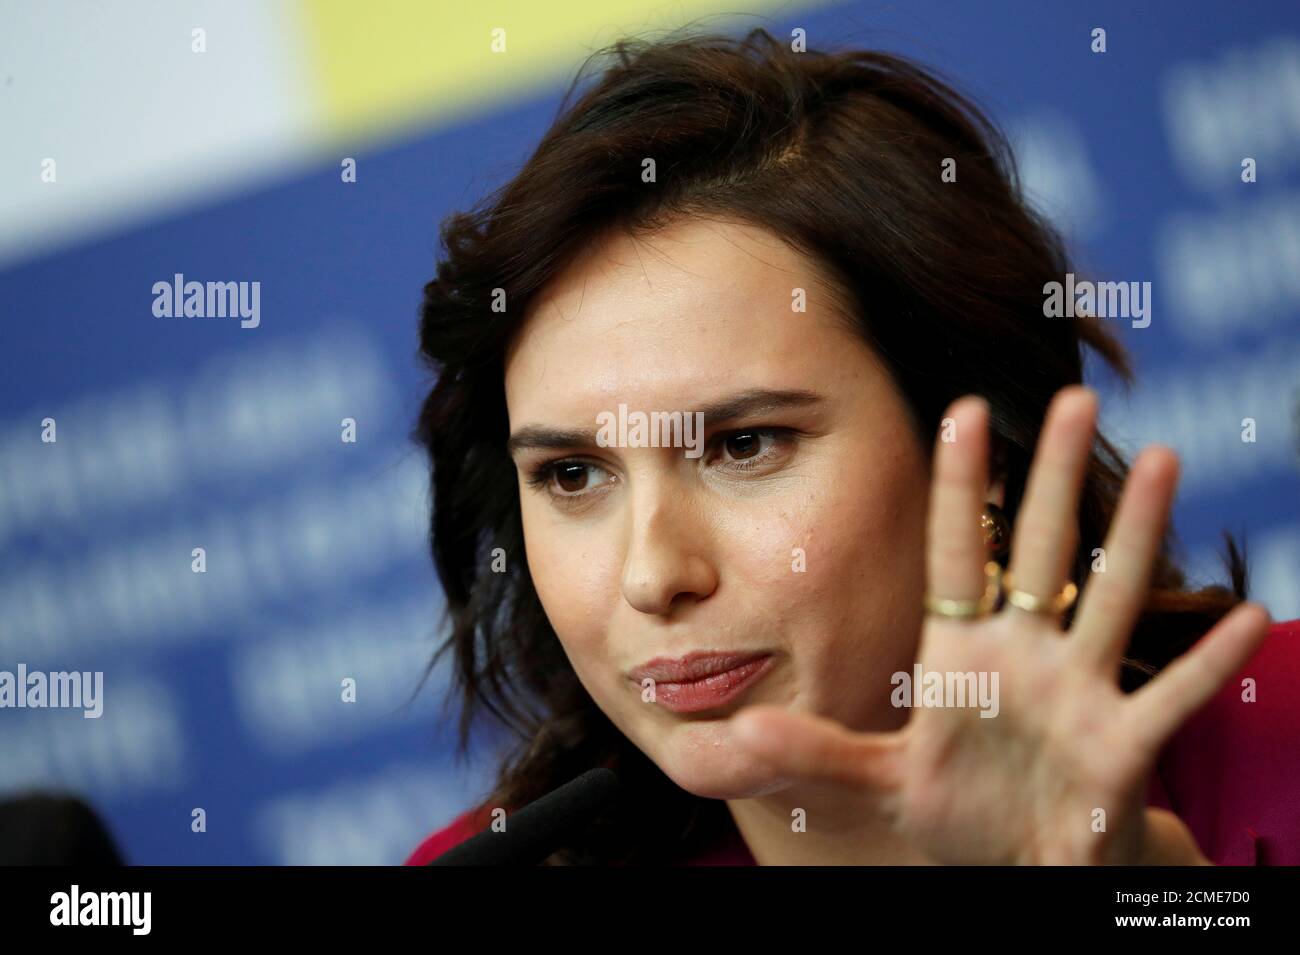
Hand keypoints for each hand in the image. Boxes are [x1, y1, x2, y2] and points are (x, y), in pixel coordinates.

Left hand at [729, 385, 1271, 864]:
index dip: (961, 488)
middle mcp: (1024, 656)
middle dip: (1056, 480)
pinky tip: (1248, 618)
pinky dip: (1206, 663)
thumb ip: (815, 752)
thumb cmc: (951, 812)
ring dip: (1137, 534)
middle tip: (1076, 398)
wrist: (1012, 866)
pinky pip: (1170, 698)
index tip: (962, 410)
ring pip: (1111, 600)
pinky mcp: (1121, 748)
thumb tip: (742, 729)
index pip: (957, 553)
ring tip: (1166, 460)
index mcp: (960, 653)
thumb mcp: (876, 780)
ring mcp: (1077, 694)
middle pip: (1043, 553)